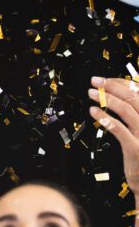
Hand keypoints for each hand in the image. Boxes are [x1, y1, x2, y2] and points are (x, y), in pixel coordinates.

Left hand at [88, 77, 138, 193]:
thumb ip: (133, 114)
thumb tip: (119, 97)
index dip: (122, 83)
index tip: (106, 79)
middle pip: (133, 97)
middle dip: (112, 86)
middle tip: (94, 81)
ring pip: (127, 109)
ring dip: (107, 99)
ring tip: (91, 94)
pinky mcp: (135, 147)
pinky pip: (118, 129)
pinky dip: (105, 118)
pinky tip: (93, 112)